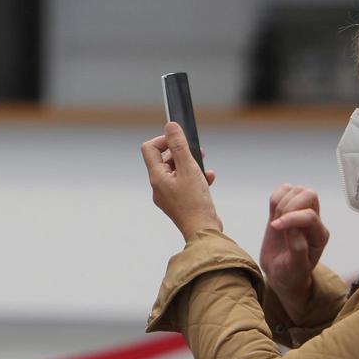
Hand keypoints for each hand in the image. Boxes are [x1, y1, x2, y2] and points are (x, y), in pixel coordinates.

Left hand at [141, 122, 220, 240]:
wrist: (203, 231)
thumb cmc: (195, 203)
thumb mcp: (189, 169)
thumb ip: (179, 146)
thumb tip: (170, 126)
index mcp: (157, 177)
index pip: (149, 149)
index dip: (163, 139)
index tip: (179, 139)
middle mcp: (159, 186)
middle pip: (163, 160)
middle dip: (180, 152)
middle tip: (196, 151)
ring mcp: (168, 195)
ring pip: (176, 171)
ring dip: (191, 164)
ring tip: (204, 165)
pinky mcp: (179, 202)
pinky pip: (185, 183)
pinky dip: (196, 178)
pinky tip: (209, 179)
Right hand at [259, 184, 329, 319]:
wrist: (279, 274)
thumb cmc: (289, 273)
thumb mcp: (295, 268)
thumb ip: (297, 249)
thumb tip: (292, 229)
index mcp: (319, 235)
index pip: (310, 215)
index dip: (292, 218)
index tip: (275, 228)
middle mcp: (313, 221)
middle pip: (308, 195)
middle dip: (289, 206)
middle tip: (276, 222)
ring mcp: (299, 213)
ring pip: (296, 190)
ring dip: (282, 201)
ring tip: (274, 220)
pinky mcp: (285, 211)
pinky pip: (283, 191)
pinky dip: (276, 196)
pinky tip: (272, 213)